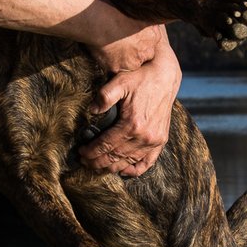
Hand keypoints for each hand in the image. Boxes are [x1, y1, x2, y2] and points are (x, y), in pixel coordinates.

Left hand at [79, 21, 178, 177]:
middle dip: (97, 162)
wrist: (165, 76)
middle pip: (115, 157)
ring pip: (128, 162)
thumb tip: (92, 110)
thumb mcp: (120, 81)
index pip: (106, 145)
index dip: (91, 151)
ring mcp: (154, 141)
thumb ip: (104, 96)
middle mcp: (144, 136)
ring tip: (98, 166)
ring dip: (111, 167)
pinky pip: (147, 163)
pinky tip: (122, 170)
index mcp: (132, 124)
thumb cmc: (141, 78)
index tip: (81, 153)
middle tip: (85, 162)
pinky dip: (134, 170)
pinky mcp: (161, 141)